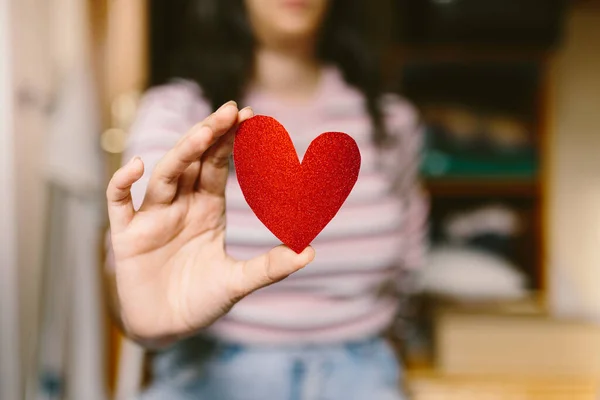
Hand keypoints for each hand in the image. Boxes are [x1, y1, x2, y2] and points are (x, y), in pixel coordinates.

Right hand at [106, 101, 314, 343]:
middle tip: (231, 110)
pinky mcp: (127, 235)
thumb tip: (311, 252)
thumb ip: (270, 267)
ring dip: (182, 151)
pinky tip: (136, 166)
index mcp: (207, 209)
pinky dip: (122, 183)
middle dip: (210, 135)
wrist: (165, 329)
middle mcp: (181, 205)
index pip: (218, 166)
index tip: (250, 116)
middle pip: (193, 161)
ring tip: (203, 132)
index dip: (231, 141)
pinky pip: (119, 203)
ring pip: (164, 175)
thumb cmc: (201, 301)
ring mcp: (152, 217)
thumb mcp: (237, 283)